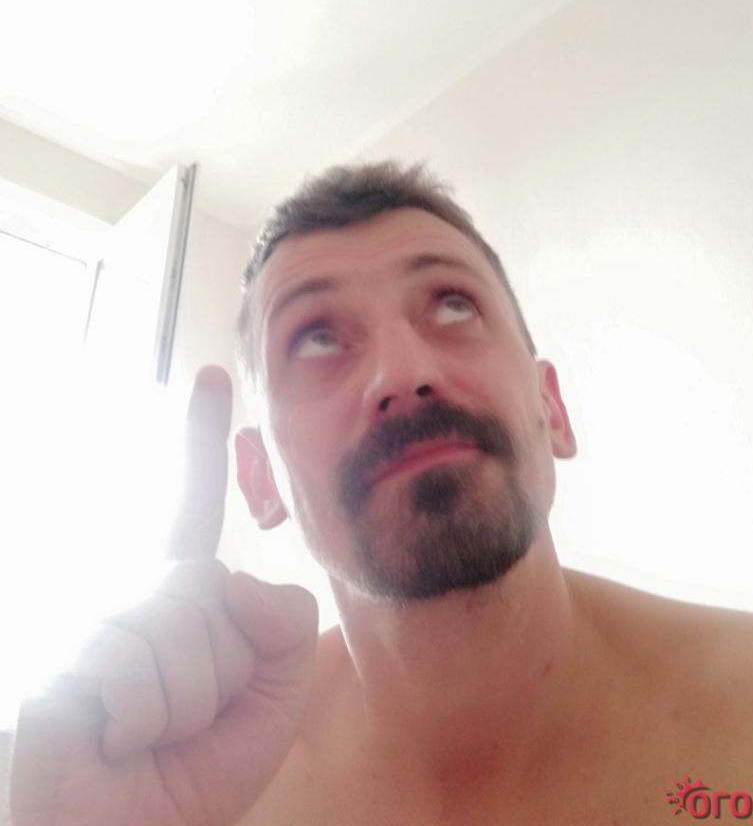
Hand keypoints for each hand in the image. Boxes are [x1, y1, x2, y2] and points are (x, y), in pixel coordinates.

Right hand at [10, 366, 317, 825]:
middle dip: (222, 675)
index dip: (203, 441)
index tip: (212, 377)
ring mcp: (97, 623)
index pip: (192, 506)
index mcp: (181, 601)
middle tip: (177, 723)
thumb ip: (281, 634)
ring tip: (140, 736)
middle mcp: (134, 597)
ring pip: (185, 632)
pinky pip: (139, 672)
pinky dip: (141, 727)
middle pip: (217, 589)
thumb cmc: (182, 781)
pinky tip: (107, 740)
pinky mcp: (64, 658)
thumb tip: (239, 580)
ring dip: (183, 709)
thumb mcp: (265, 708)